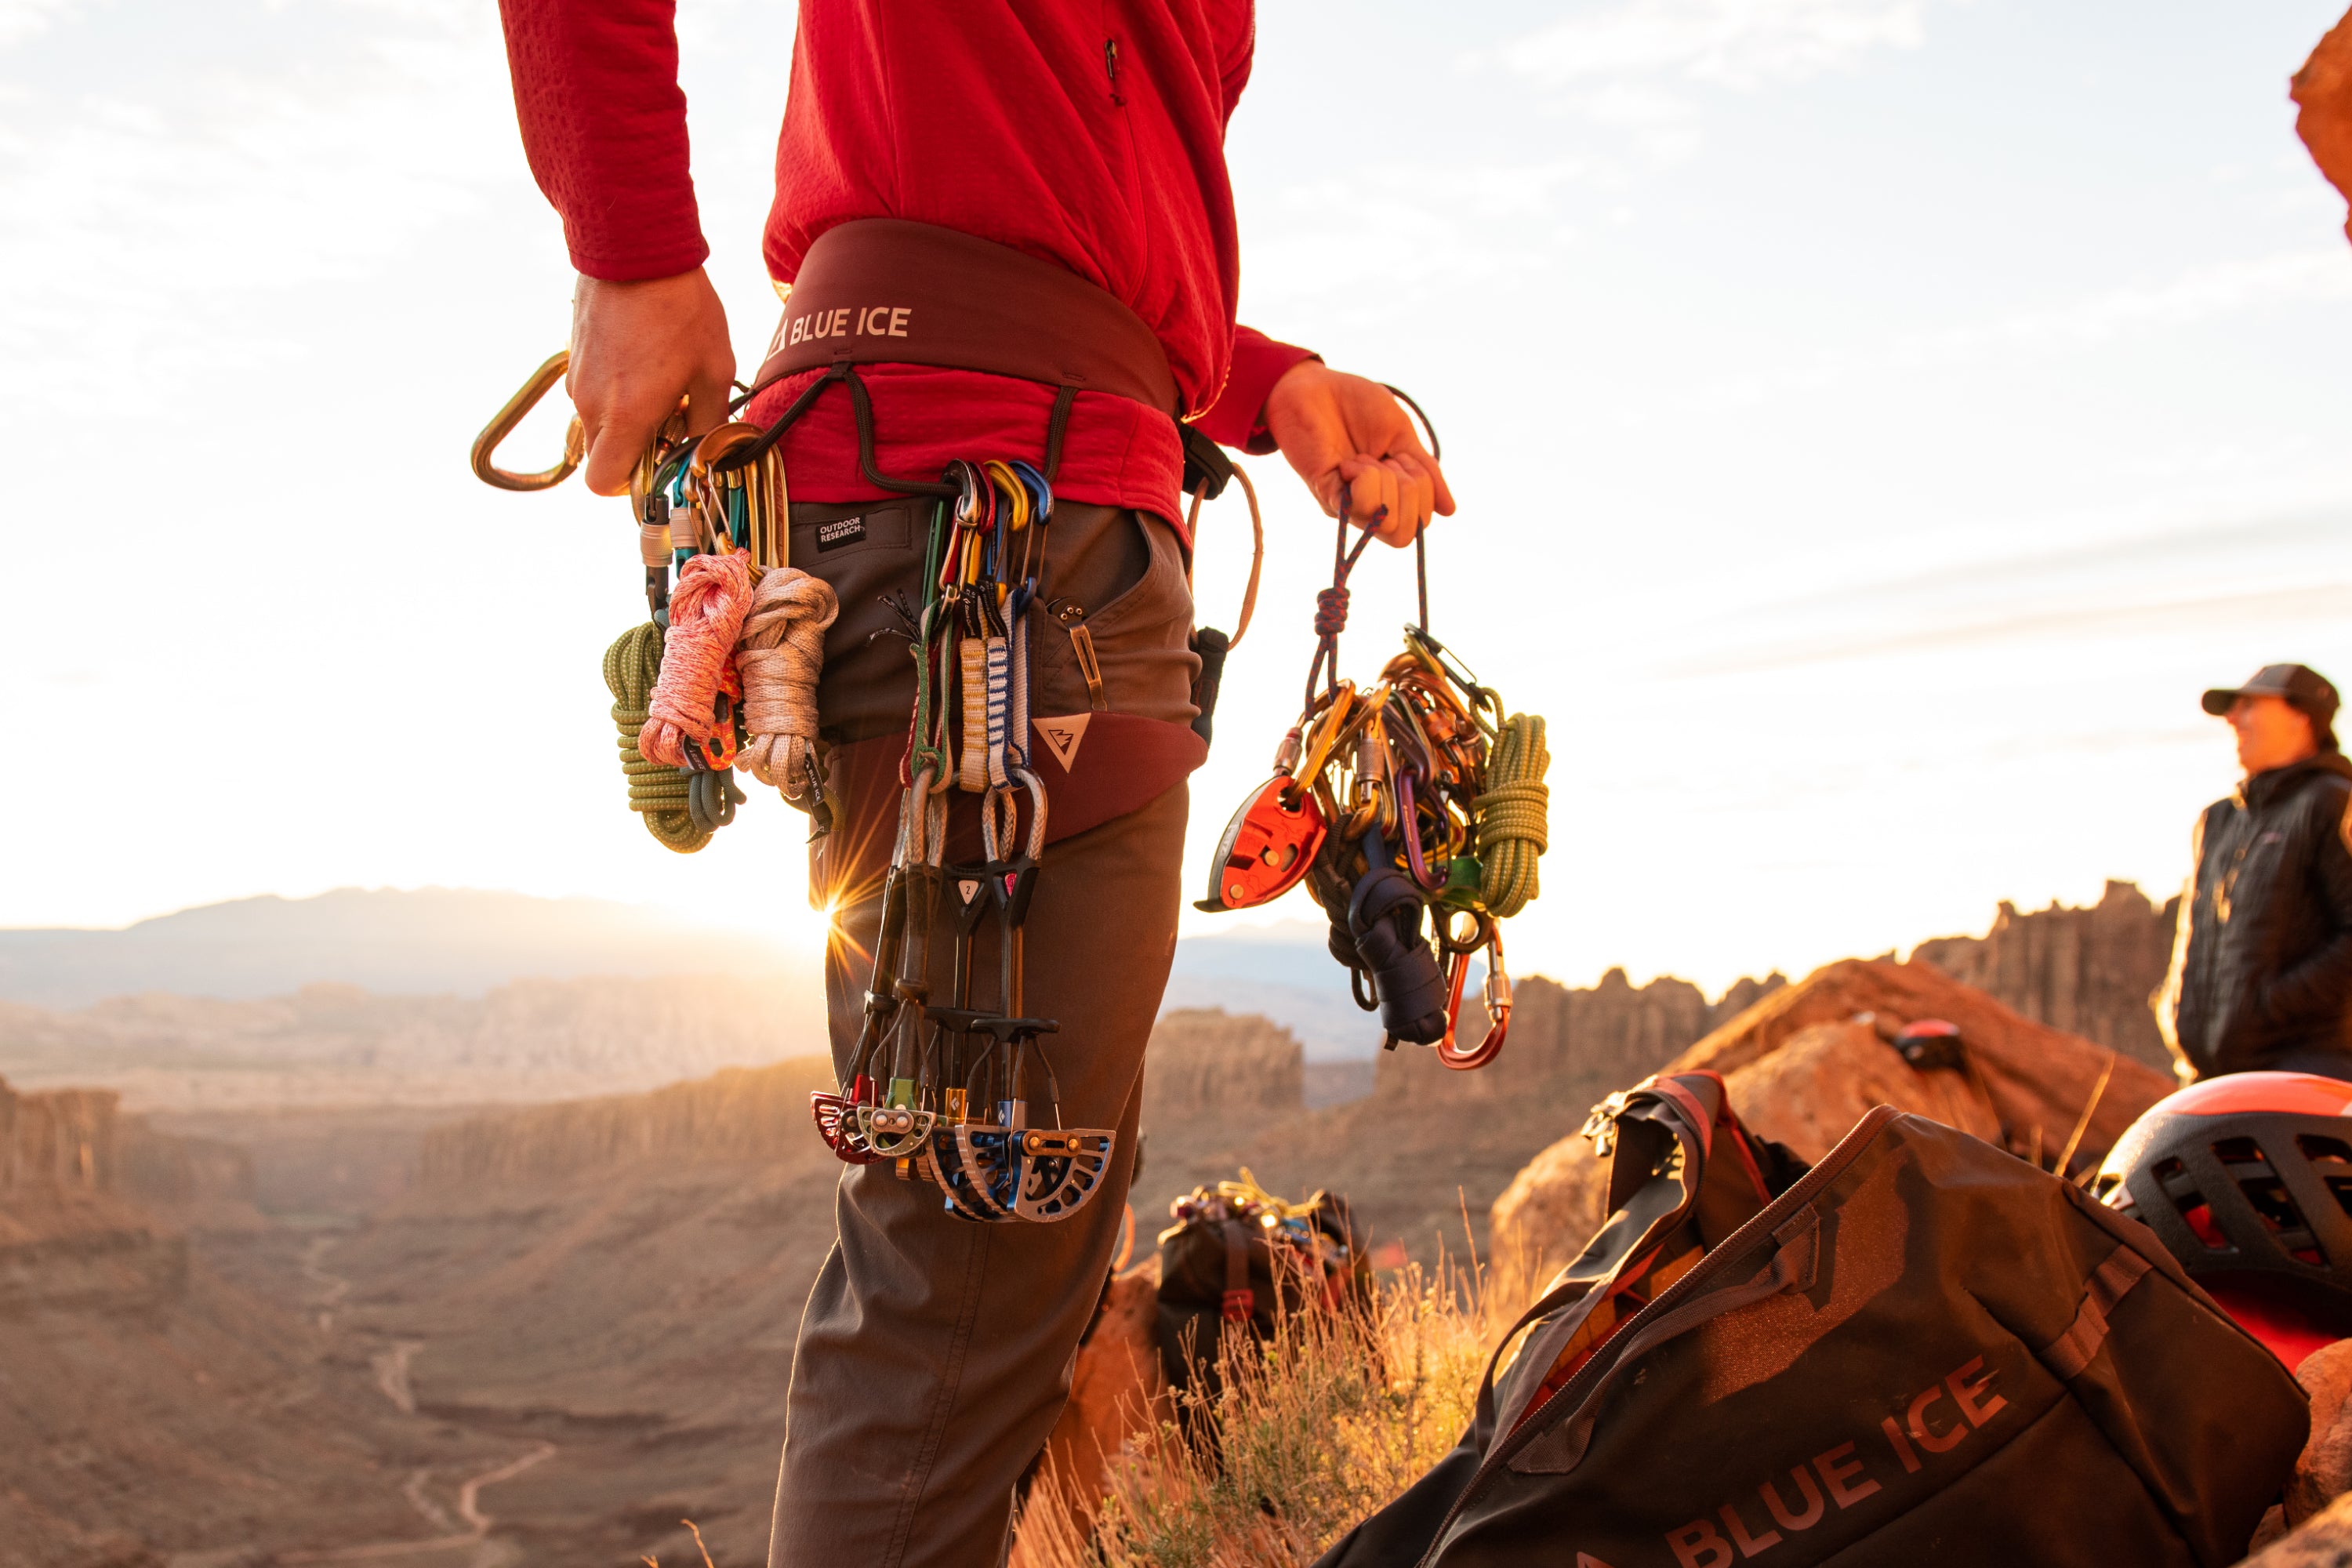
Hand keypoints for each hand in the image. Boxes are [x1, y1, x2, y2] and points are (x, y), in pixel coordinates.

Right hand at [568, 268, 735, 495]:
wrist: (635, 247)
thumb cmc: (680, 309)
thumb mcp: (712, 370)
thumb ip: (708, 421)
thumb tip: (709, 451)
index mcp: (625, 417)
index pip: (603, 484)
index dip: (630, 485)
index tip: (659, 464)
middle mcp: (590, 404)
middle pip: (600, 455)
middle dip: (632, 450)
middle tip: (668, 422)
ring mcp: (576, 378)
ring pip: (595, 421)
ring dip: (624, 417)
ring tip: (660, 381)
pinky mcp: (572, 354)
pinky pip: (591, 390)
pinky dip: (613, 389)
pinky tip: (643, 358)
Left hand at [1262, 360, 1455, 546]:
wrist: (1316, 386)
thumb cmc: (1357, 405)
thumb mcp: (1403, 435)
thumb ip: (1426, 473)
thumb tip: (1449, 511)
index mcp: (1391, 492)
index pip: (1420, 520)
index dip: (1423, 487)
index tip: (1401, 455)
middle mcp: (1369, 505)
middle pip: (1405, 532)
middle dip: (1408, 489)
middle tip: (1384, 458)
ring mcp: (1347, 503)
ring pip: (1386, 523)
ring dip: (1384, 481)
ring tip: (1361, 459)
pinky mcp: (1327, 494)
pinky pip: (1359, 507)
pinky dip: (1364, 478)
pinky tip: (1347, 462)